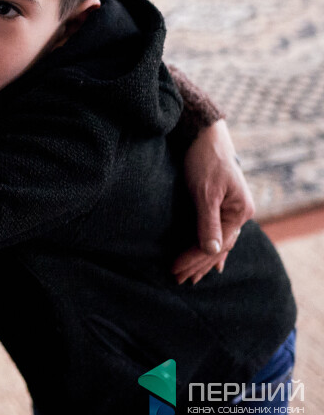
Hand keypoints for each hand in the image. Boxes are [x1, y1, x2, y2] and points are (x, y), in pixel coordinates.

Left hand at [174, 120, 254, 283]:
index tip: (175, 270)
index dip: (194, 259)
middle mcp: (239, 212)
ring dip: (203, 259)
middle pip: (219, 246)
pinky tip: (213, 260)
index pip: (216, 244)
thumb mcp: (205, 192)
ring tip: (190, 276)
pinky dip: (212, 246)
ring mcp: (231, 208)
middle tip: (178, 280)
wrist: (203, 134)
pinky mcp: (219, 203)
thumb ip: (208, 222)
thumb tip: (213, 250)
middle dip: (198, 264)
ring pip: (218, 241)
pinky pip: (217, 231)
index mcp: (239, 211)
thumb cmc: (205, 160)